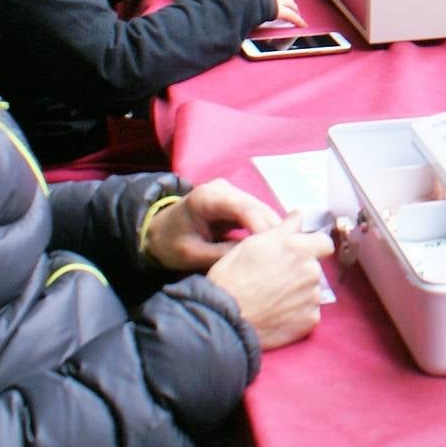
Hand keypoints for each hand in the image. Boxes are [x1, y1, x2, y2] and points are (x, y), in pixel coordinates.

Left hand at [144, 179, 281, 272]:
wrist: (157, 232)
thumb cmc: (170, 244)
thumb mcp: (192, 255)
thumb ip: (222, 255)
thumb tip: (255, 257)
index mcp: (208, 198)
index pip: (245, 208)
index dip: (263, 227)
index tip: (276, 250)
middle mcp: (223, 189)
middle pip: (258, 207)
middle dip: (274, 230)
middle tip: (288, 255)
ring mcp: (231, 192)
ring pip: (262, 210)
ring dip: (273, 230)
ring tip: (284, 253)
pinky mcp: (236, 201)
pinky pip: (257, 214)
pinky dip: (266, 229)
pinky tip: (274, 246)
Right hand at [206, 212, 334, 349]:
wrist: (224, 319)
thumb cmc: (232, 278)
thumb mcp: (252, 244)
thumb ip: (283, 229)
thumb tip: (298, 216)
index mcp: (299, 248)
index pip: (325, 243)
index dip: (313, 248)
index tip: (300, 254)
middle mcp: (311, 270)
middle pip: (315, 268)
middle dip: (301, 271)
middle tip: (275, 280)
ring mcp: (312, 296)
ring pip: (311, 290)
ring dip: (299, 293)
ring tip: (273, 299)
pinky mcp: (310, 319)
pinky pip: (309, 312)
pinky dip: (297, 314)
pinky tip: (277, 314)